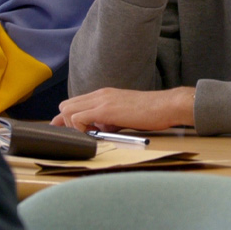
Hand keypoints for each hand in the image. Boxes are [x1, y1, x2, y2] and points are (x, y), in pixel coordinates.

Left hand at [51, 87, 195, 131]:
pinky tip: (95, 134)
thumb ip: (109, 120)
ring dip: (73, 125)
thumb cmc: (150, 113)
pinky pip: (79, 118)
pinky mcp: (105, 109)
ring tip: (90, 134)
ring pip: (67, 110)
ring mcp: (101, 100)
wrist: (165, 106)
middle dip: (66, 123)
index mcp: (104, 95)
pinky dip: (80, 129)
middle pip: (65, 105)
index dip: (66, 118)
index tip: (65, 130)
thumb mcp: (124, 116)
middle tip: (80, 134)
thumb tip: (98, 129)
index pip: (74, 103)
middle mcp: (100, 94)